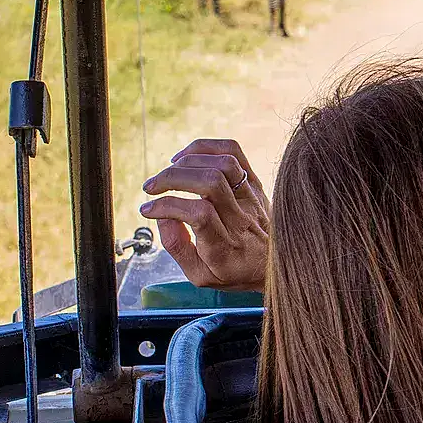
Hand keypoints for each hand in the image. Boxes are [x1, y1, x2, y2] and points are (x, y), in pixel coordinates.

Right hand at [138, 139, 270, 290]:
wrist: (275, 265)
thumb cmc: (234, 271)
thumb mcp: (201, 275)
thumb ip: (177, 247)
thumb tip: (162, 216)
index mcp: (226, 245)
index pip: (199, 214)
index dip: (168, 206)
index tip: (147, 209)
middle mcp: (241, 218)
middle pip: (210, 182)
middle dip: (172, 178)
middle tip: (150, 187)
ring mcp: (252, 198)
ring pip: (224, 164)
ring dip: (189, 161)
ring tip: (168, 171)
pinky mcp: (256, 184)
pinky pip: (236, 153)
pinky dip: (207, 147)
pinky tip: (187, 157)